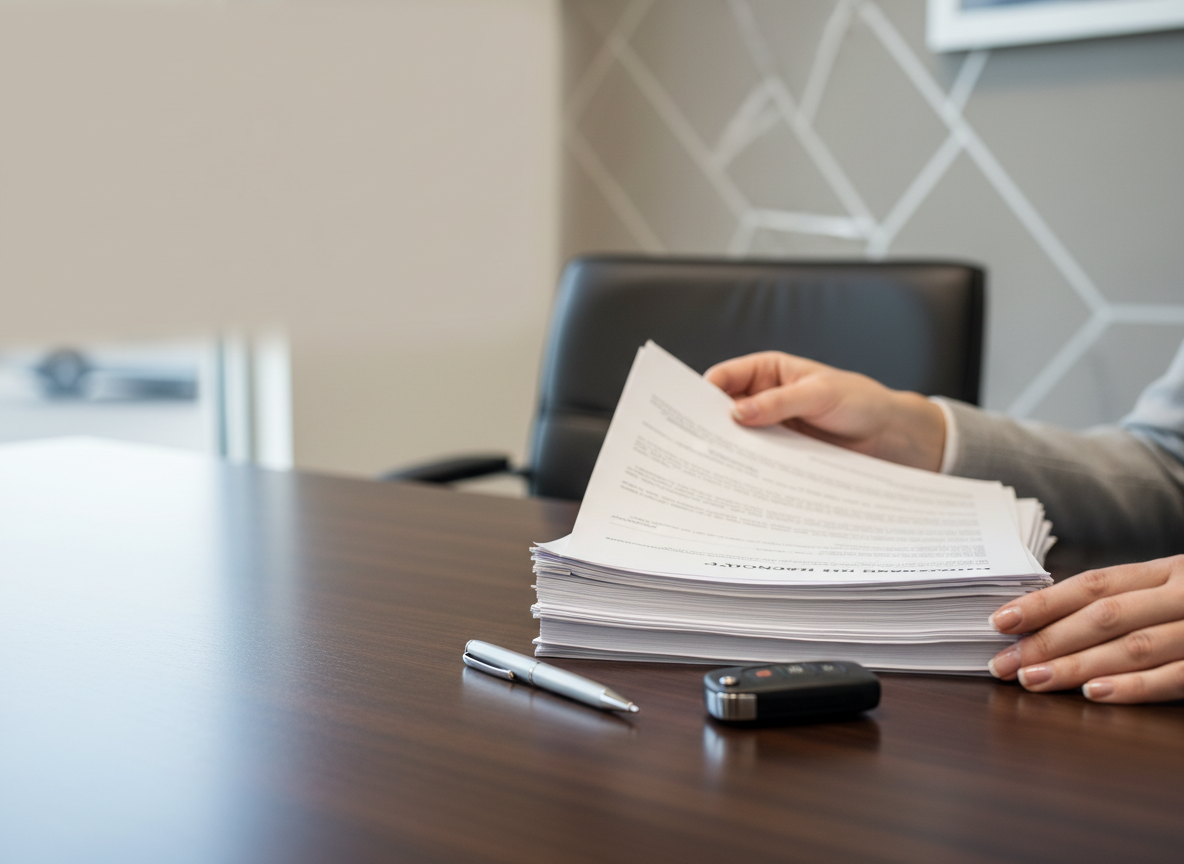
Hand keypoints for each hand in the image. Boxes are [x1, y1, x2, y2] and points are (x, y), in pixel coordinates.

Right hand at [704, 351, 945, 470]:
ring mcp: (772, 428)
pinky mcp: (782, 454)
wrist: (891, 436)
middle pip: (725, 410)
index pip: (725, 377)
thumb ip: (778, 403)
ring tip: (713, 465)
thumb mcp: (819, 394)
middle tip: (694, 442)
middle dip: (710, 424)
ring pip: (739, 438)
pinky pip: (757, 460)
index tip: (689, 411)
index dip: (704, 392)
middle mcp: (765, 398)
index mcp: (769, 371)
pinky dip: (748, 468)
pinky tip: (739, 479)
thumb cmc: (860, 401)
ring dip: (728, 449)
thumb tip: (737, 413)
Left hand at [988, 556, 1183, 703]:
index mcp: (1167, 571)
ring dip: (1078, 666)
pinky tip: (1095, 694)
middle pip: (1106, 616)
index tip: (999, 621)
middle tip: (1003, 664)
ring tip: (1034, 680)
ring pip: (1135, 647)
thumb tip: (1046, 622)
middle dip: (1048, 640)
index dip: (1044, 602)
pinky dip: (1134, 686)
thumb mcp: (1172, 591)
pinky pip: (1177, 677)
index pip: (1094, 584)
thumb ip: (1125, 602)